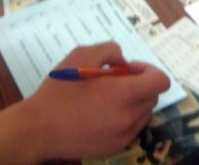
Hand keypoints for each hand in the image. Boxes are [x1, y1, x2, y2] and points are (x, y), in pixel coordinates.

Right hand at [22, 42, 170, 159]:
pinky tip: (105, 113)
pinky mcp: (115, 147)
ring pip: (145, 112)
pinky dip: (127, 117)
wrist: (38, 129)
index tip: (128, 69)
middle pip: (153, 96)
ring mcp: (124, 135)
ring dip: (135, 101)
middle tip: (115, 80)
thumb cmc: (59, 90)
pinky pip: (133, 128)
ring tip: (109, 97)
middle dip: (140, 84)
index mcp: (124, 94)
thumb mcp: (82, 55)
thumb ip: (110, 50)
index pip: (160, 81)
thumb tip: (124, 62)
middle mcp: (129, 117)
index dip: (148, 70)